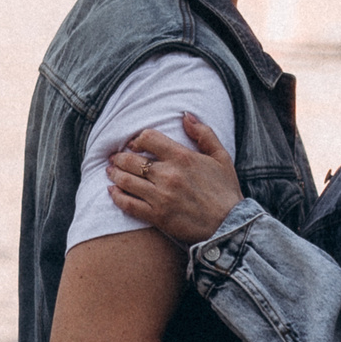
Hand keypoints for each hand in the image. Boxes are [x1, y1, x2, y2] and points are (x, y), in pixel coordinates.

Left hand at [106, 112, 243, 243]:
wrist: (230, 226)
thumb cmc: (225, 191)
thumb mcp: (221, 157)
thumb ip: (203, 133)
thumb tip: (185, 115)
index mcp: (182, 157)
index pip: (148, 138)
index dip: (137, 140)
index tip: (135, 145)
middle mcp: (168, 175)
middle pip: (131, 160)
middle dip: (119, 158)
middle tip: (113, 158)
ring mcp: (161, 197)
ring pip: (126, 181)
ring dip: (114, 174)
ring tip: (110, 171)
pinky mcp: (157, 216)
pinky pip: (129, 204)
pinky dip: (116, 196)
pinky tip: (112, 191)